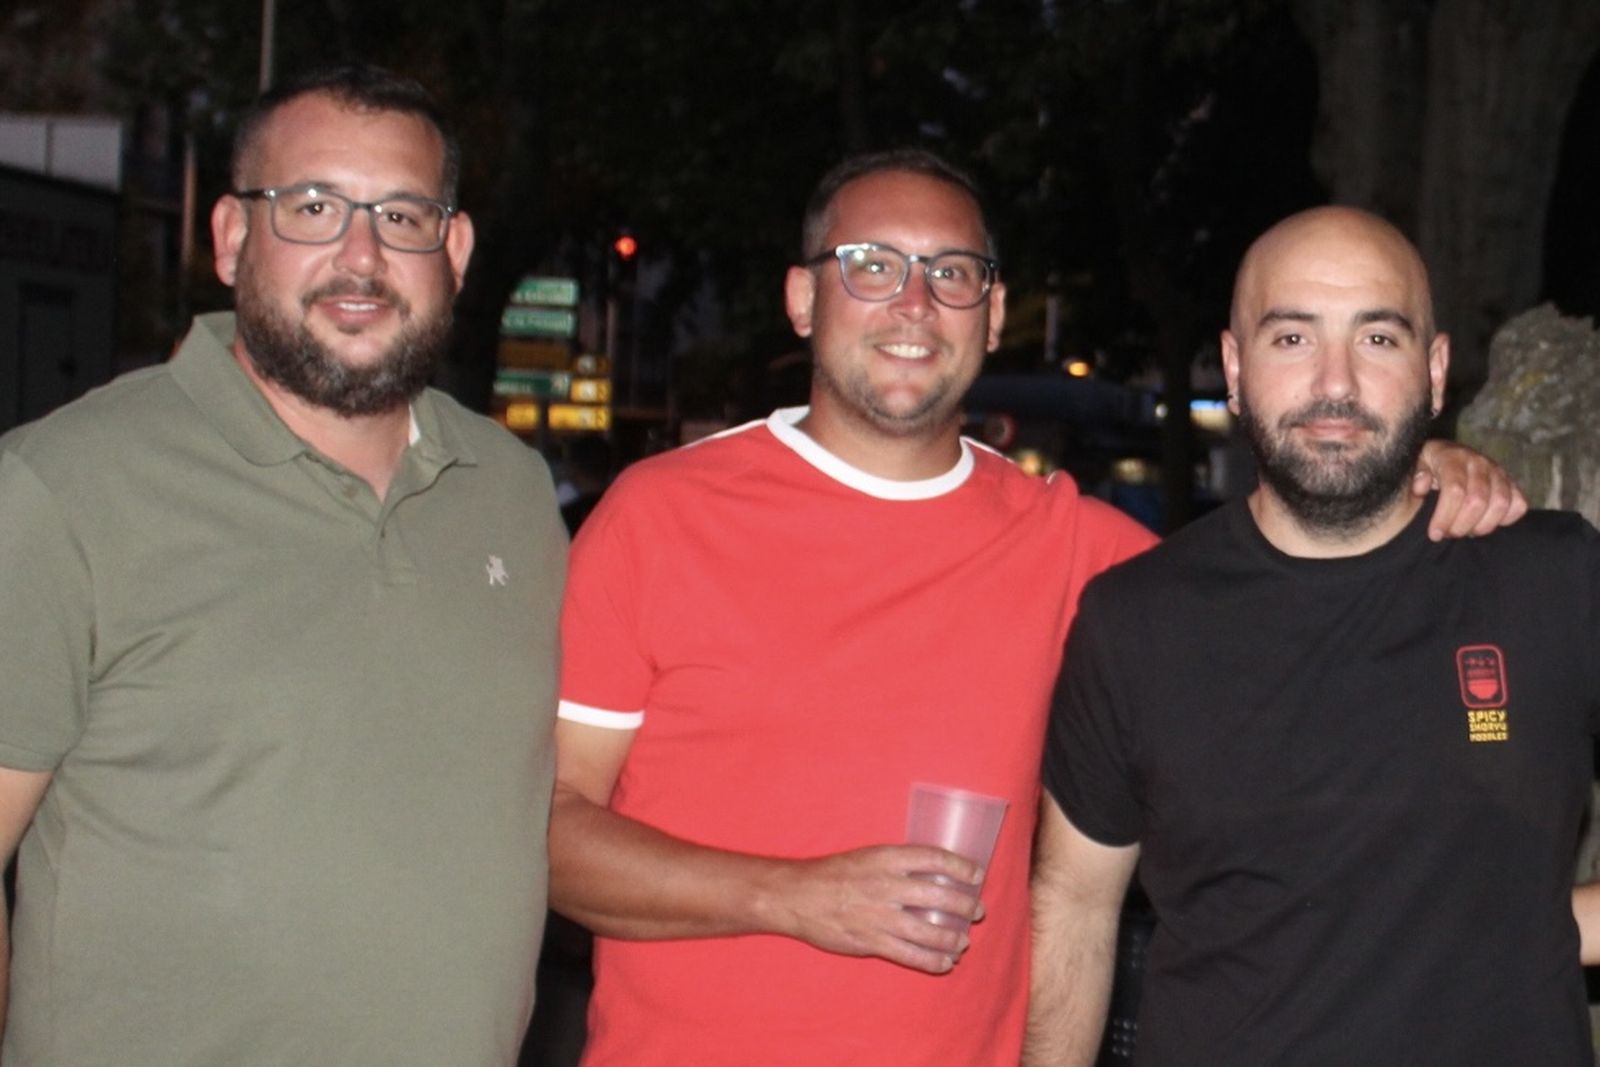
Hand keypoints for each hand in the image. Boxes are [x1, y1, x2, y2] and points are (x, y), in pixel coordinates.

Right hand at [766, 844, 986, 973]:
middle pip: (940, 897)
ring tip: (963, 941)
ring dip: (953, 938)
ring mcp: (880, 916)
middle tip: (977, 912)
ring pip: (930, 932)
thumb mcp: (868, 856)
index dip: (961, 867)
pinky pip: (910, 955)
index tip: (977, 874)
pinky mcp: (872, 942)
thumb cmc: (833, 873)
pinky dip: (933, 961)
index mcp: (886, 859)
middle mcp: (887, 886)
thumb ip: (897, 865)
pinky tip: (945, 963)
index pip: (935, 859)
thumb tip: (932, 873)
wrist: (798, 896)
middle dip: (965, 907)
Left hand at [1413, 440, 1528, 540]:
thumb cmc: (1428, 466)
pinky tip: (1486, 523)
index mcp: (1453, 457)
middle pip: (1477, 501)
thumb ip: (1416, 475)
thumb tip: (1420, 488)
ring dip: (1482, 526)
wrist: (1446, 455)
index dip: (1445, 516)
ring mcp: (1499, 472)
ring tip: (1466, 531)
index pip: (1455, 491)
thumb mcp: (1415, 465)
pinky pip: (1519, 504)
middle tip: (1450, 534)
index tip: (1435, 534)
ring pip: (1500, 504)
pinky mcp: (1512, 483)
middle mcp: (1479, 462)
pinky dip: (1506, 519)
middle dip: (1461, 525)